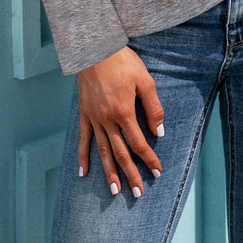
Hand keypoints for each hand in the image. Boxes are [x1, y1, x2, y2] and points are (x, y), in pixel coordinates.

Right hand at [77, 45, 164, 197]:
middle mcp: (107, 119)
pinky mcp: (84, 112)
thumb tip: (159, 131)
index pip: (139, 143)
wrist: (96, 48)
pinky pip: (83, 138)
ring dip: (109, 172)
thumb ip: (153, 107)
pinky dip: (83, 156)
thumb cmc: (123, 61)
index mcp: (124, 112)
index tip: (157, 172)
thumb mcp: (145, 80)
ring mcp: (94, 117)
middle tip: (139, 193)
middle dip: (131, 174)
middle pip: (121, 153)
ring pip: (102, 151)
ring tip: (115, 190)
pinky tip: (83, 172)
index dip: (149, 159)